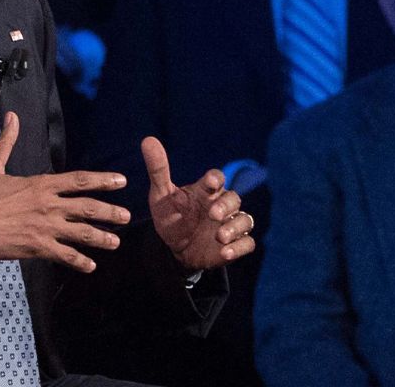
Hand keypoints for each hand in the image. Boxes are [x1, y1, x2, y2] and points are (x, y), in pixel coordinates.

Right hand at [0, 112, 131, 271]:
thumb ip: (7, 141)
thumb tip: (12, 117)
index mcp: (40, 184)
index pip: (79, 180)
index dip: (103, 180)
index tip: (121, 181)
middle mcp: (47, 204)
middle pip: (88, 207)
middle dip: (110, 212)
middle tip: (127, 216)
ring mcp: (44, 227)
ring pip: (81, 233)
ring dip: (101, 238)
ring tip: (116, 242)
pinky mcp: (37, 247)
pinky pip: (64, 255)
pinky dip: (79, 261)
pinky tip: (90, 266)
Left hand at [143, 136, 255, 270]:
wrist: (174, 248)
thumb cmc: (171, 216)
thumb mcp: (161, 196)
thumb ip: (158, 170)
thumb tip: (147, 140)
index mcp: (206, 190)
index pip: (216, 178)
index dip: (216, 179)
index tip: (210, 182)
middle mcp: (221, 205)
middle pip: (234, 199)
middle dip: (226, 206)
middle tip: (213, 215)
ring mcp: (230, 224)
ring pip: (244, 220)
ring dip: (235, 228)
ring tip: (220, 237)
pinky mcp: (234, 245)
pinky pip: (247, 243)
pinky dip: (239, 248)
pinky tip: (225, 253)